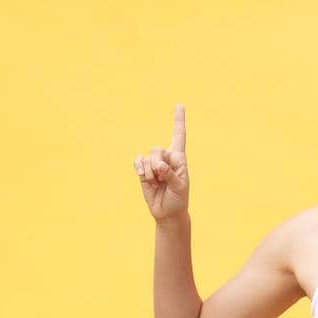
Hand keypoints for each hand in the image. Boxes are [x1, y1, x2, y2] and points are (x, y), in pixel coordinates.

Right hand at [134, 104, 189, 222]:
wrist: (168, 213)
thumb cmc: (179, 199)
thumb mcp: (180, 187)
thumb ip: (171, 174)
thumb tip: (159, 165)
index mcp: (179, 159)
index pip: (179, 136)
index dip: (178, 120)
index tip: (179, 105)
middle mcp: (166, 158)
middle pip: (157, 149)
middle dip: (158, 165)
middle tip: (163, 179)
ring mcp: (153, 163)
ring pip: (146, 157)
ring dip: (149, 172)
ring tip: (157, 183)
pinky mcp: (143, 170)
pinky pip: (137, 161)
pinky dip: (139, 169)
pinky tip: (145, 178)